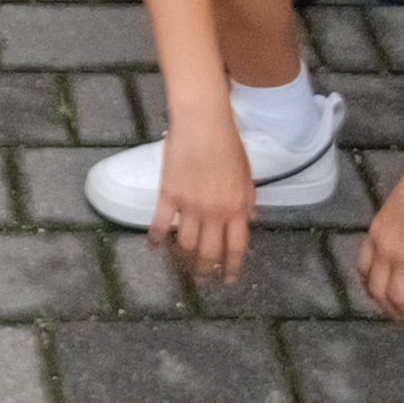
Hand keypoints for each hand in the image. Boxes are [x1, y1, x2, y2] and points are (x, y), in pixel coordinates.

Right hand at [146, 117, 261, 288]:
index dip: (233, 267)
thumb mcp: (246, 174)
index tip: (229, 278)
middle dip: (206, 271)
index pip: (236, 247)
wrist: (202, 123)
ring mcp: (190, 206)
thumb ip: (246, 200)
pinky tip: (155, 245)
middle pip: (210, 253)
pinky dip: (157, 238)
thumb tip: (248, 221)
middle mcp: (215, 212)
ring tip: (180, 264)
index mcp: (237, 207)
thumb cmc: (228, 144)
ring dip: (183, 259)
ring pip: (186, 244)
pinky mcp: (168, 195)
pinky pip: (161, 224)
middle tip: (202, 279)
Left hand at [357, 157, 403, 327]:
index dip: (370, 287)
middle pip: (378, 290)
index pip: (364, 269)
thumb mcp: (396, 207)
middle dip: (388, 307)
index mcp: (375, 234)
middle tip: (400, 315)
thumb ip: (395, 227)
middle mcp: (384, 251)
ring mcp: (403, 259)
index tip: (380, 296)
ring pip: (398, 297)